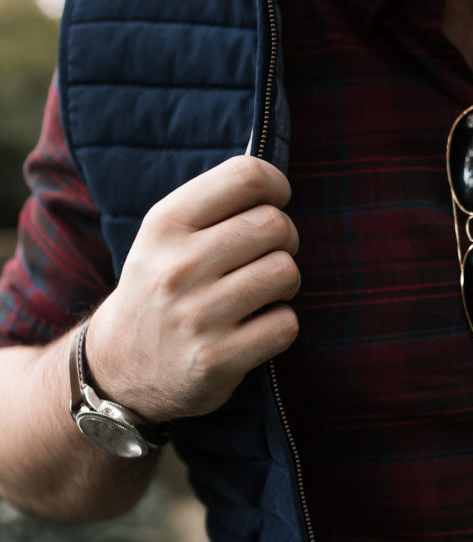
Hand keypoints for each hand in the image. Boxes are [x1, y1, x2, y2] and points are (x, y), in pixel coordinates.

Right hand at [85, 156, 299, 421]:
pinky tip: (255, 327)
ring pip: (286, 273)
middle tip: (265, 256)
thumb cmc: (159, 288)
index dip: (276, 185)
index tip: (275, 202)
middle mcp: (179, 266)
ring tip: (261, 293)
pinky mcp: (217, 358)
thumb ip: (214, 205)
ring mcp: (197, 315)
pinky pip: (285, 324)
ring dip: (285, 283)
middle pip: (275, 225)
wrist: (118, 365)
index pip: (246, 177)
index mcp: (165, 225)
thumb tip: (275, 184)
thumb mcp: (165, 236)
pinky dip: (280, 325)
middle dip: (284, 239)